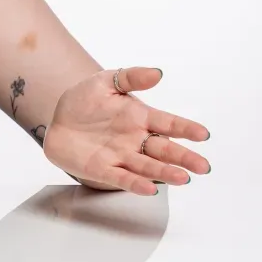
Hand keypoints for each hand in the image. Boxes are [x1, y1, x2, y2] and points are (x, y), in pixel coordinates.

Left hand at [43, 67, 210, 195]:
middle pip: (164, 150)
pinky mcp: (103, 169)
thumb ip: (130, 78)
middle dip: (183, 157)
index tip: (202, 134)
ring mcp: (121, 156)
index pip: (167, 123)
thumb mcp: (104, 82)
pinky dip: (135, 183)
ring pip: (147, 167)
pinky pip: (122, 178)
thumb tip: (157, 73)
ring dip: (164, 172)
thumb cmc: (85, 102)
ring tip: (183, 178)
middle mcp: (136, 140)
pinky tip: (149, 188)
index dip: (185, 129)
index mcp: (140, 117)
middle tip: (203, 166)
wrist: (58, 121)